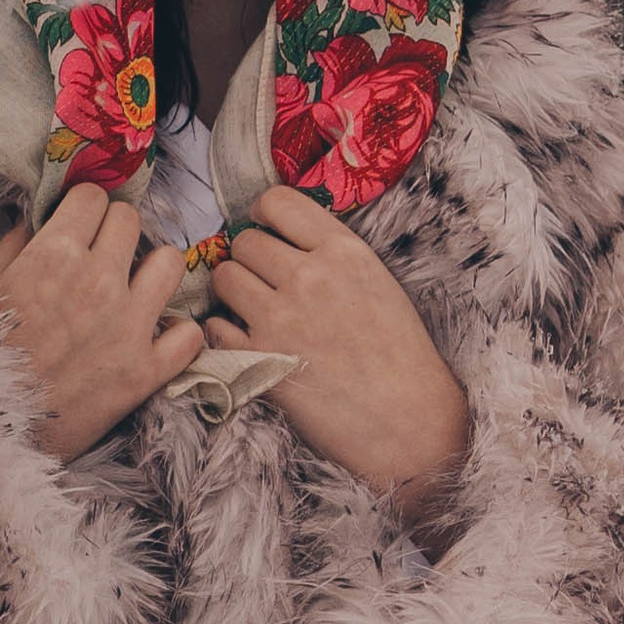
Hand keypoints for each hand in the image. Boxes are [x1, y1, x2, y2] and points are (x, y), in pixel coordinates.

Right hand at [0, 185, 203, 460]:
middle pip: (131, 221)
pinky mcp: (145, 372)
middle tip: (101, 256)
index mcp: (53, 255)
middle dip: (114, 233)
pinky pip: (189, 334)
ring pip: (170, 263)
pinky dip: (175, 336)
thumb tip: (38, 217)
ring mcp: (128, 326)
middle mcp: (98, 281)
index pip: (93, 197)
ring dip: (152, 272)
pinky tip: (154, 338)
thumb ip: (15, 245)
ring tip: (133, 289)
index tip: (77, 226)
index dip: (83, 209)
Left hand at [204, 185, 471, 538]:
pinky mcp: (258, 359)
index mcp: (343, 251)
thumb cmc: (400, 354)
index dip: (263, 215)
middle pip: (245, 241)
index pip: (278, 202)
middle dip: (249, 257)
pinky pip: (215, 325)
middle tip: (264, 281)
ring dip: (233, 290)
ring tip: (253, 308)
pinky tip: (248, 340)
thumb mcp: (377, 282)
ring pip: (224, 276)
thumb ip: (332, 253)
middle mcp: (309, 276)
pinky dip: (224, 331)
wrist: (408, 421)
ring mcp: (280, 317)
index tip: (266, 231)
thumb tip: (283, 237)